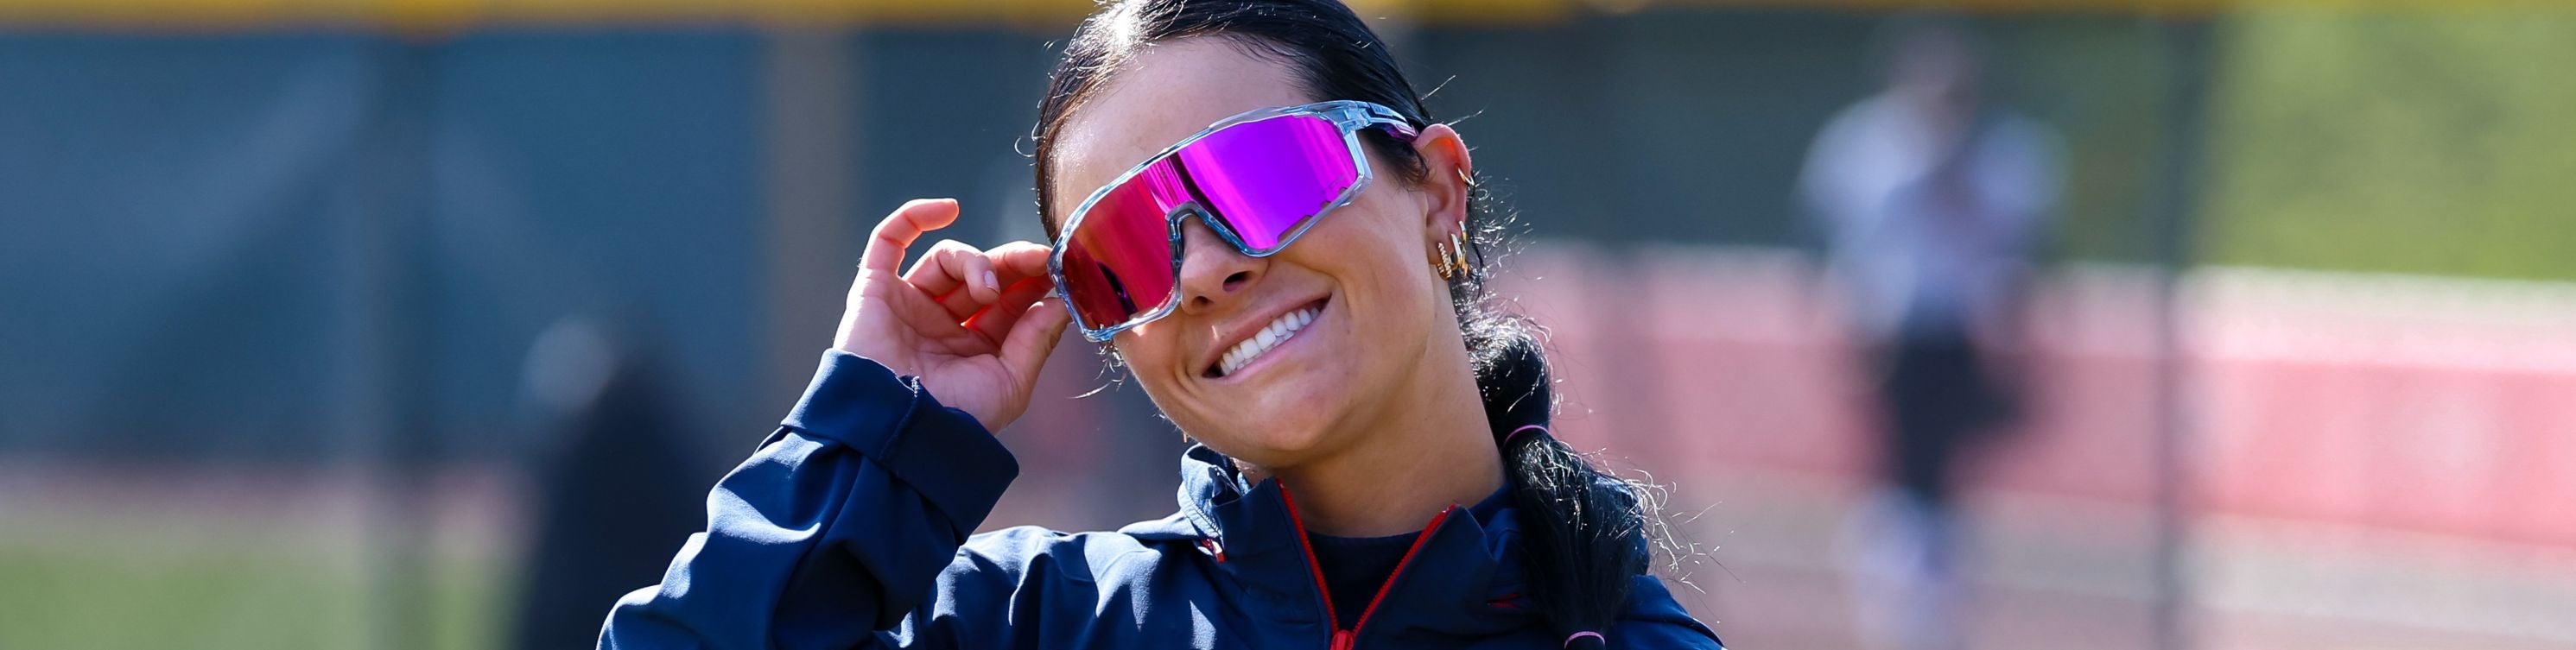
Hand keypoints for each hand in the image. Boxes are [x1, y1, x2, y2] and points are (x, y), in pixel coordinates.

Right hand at [833, 198, 1071, 430]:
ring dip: (975, 262)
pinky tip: (948, 209)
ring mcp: (909, 305)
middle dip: (1014, 264)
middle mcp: (943, 324)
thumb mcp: (1010, 382)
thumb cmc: (955, 417)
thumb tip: (1062, 301)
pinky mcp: (875, 291)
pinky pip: (888, 241)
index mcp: (975, 347)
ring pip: (947, 259)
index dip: (1035, 280)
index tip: (1060, 268)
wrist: (897, 430)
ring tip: (989, 288)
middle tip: (1040, 259)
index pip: (1010, 300)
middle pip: (983, 274)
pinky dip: (914, 217)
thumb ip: (1036, 339)